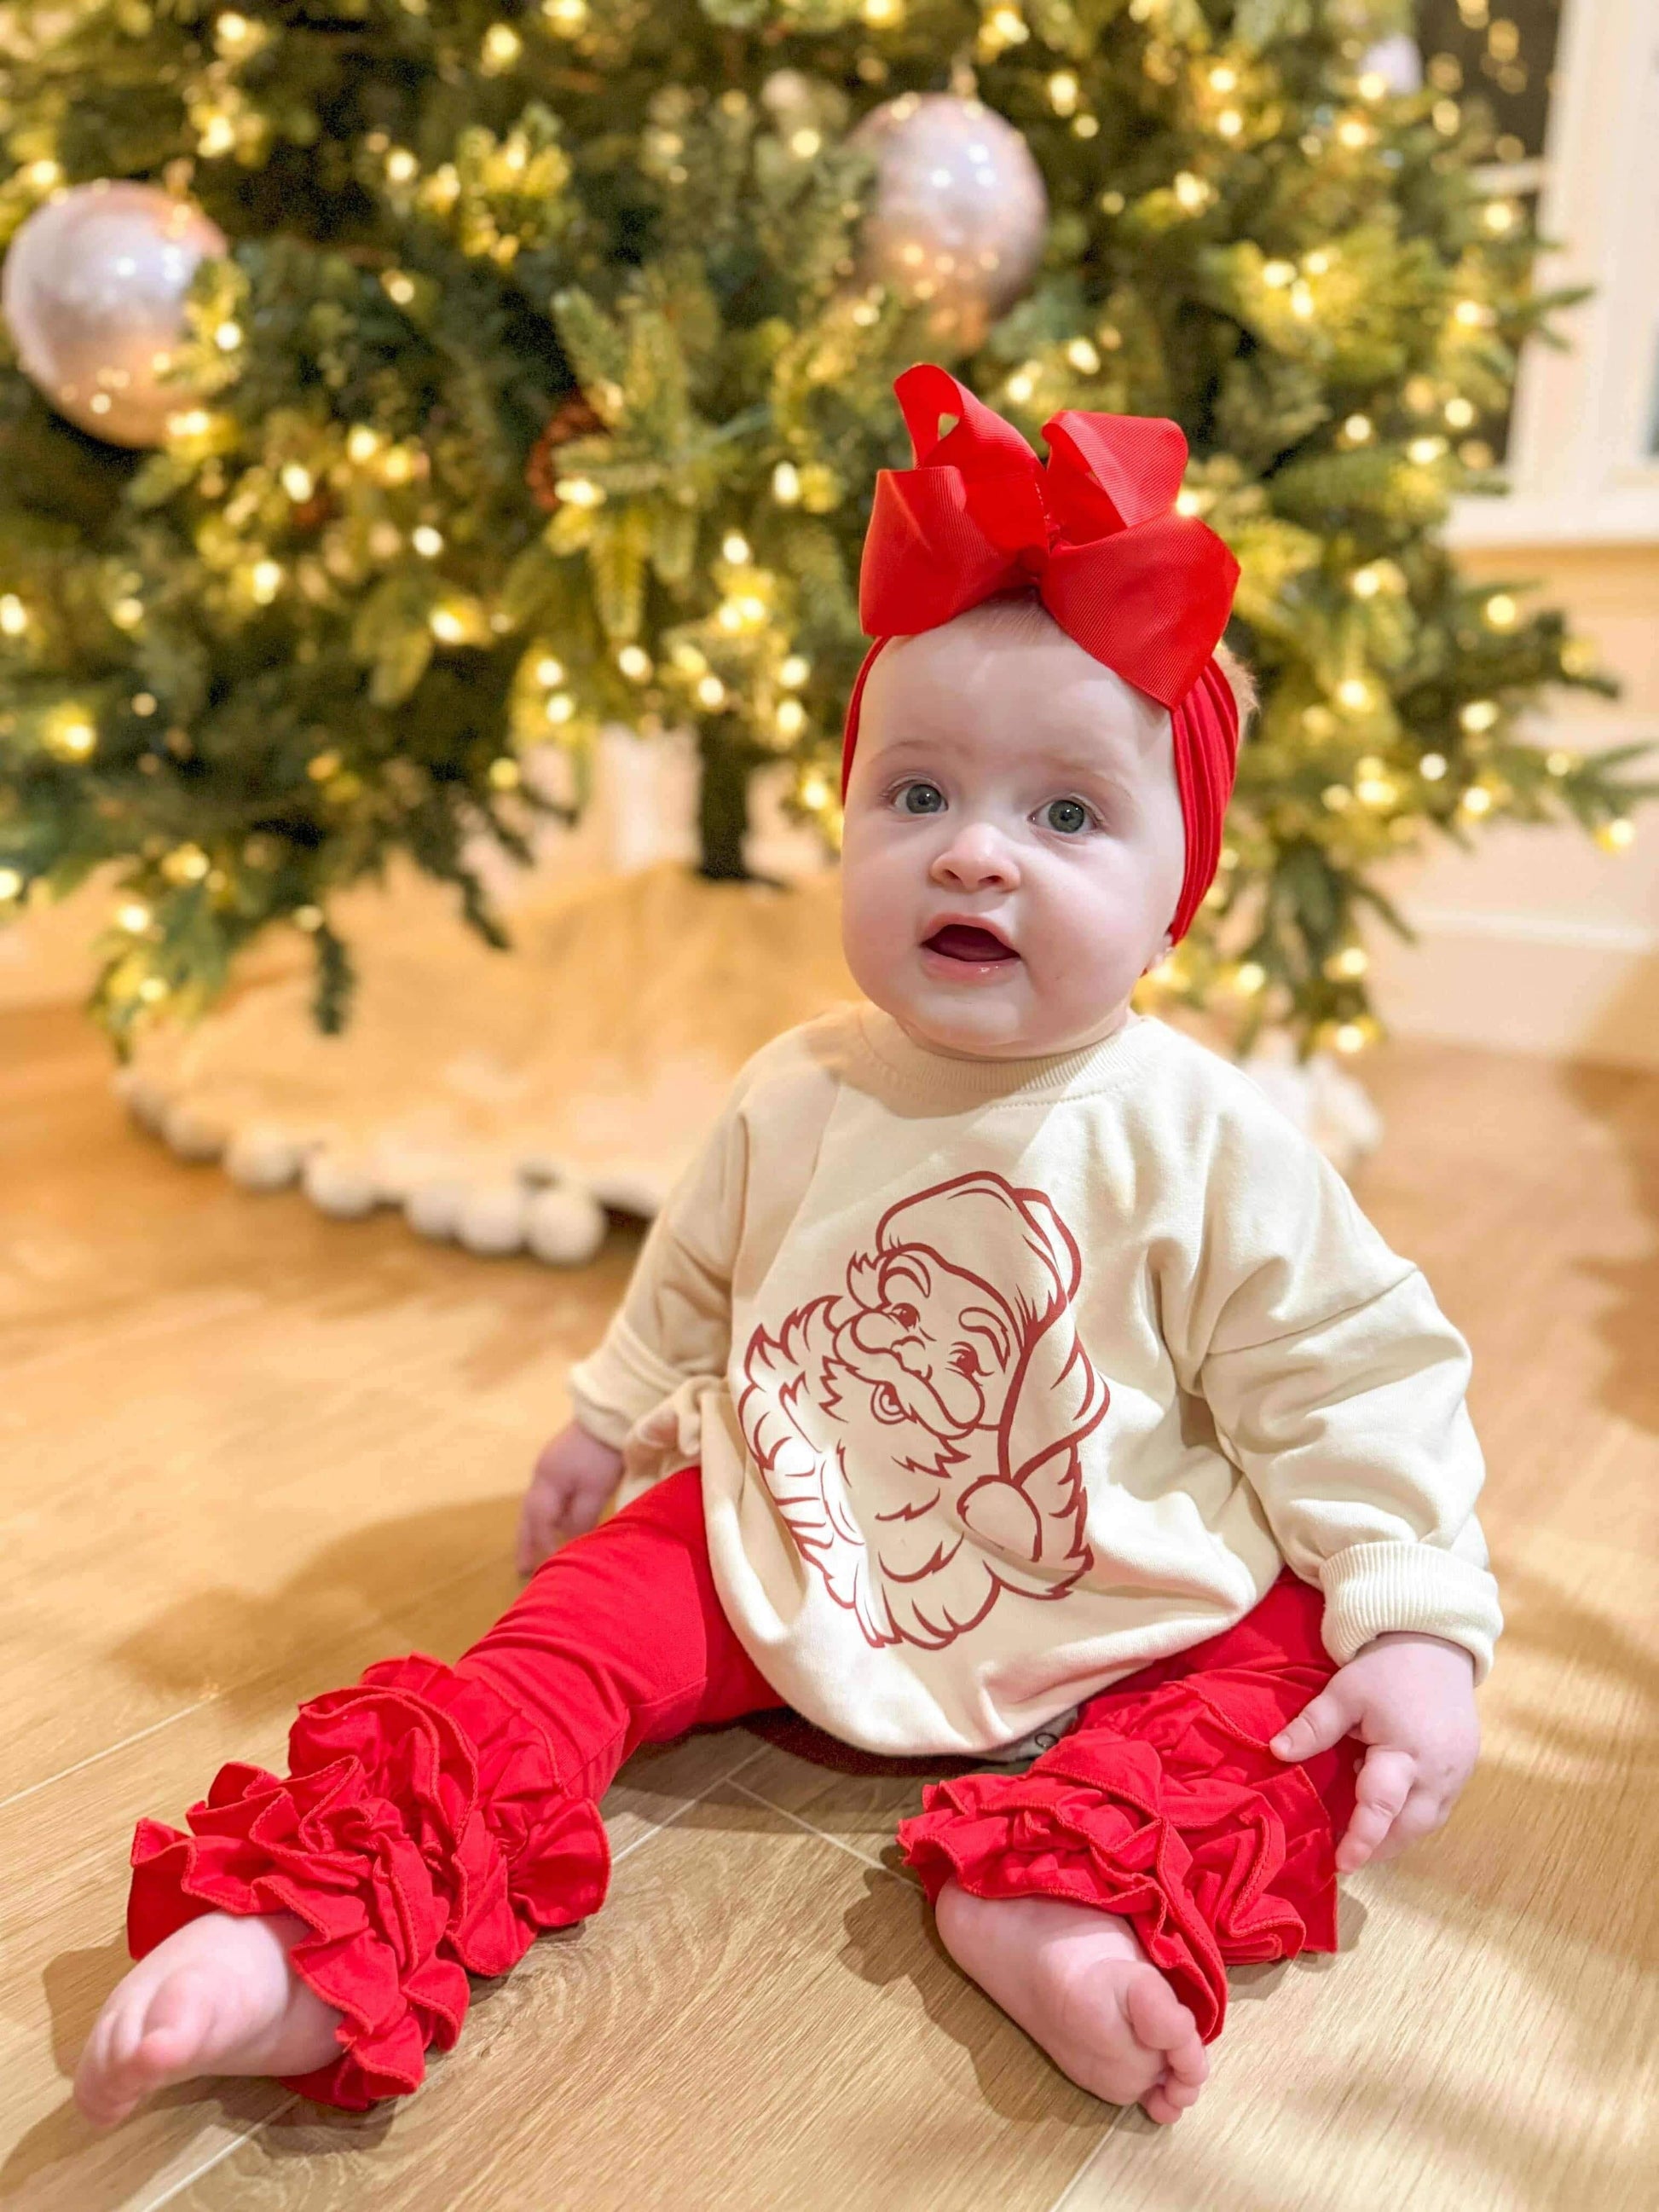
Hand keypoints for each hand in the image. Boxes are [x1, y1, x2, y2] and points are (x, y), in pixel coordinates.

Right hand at [514, 1420, 623, 1576]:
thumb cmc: (603, 1455)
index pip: (541, 1522)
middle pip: (529, 1515)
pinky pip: (547, 1497)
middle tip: (521, 1568)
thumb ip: (581, 1517)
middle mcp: (541, 1475)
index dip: (544, 1544)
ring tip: (534, 1551)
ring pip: (537, 1506)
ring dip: (534, 1529)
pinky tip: (555, 1522)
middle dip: (526, 1541)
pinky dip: (547, 1515)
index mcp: (547, 1482)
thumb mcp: (596, 1489)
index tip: (548, 1566)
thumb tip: (569, 1539)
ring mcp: (549, 1466)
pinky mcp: (561, 1461)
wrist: (610, 1417)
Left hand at [1270, 1631, 1479, 1873]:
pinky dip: (1414, 1816)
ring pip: (1428, 1822)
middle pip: (1409, 1826)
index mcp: (1405, 1751)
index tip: (1341, 1864)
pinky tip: (1392, 1810)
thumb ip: (1314, 1727)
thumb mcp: (1344, 1692)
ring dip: (1399, 1835)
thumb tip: (1275, 1753)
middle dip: (1380, 1847)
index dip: (1361, 1839)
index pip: (1381, 1806)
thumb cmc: (1387, 1668)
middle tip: (1348, 1857)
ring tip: (1366, 1839)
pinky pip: (1440, 1806)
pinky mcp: (1465, 1768)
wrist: (1437, 1644)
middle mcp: (1437, 1771)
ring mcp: (1457, 1773)